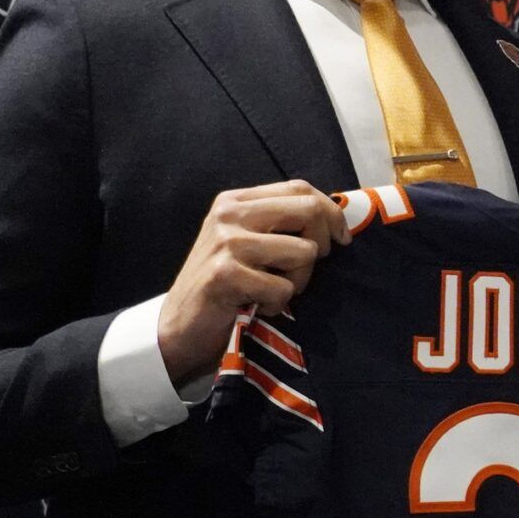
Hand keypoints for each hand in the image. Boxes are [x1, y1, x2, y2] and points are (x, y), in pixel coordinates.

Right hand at [157, 180, 348, 385]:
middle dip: (323, 244)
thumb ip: (280, 224)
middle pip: (308, 210)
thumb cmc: (224, 288)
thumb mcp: (247, 243)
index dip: (331, 212)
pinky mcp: (226, 274)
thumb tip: (334, 217)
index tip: (341, 239)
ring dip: (298, 282)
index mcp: (236, 201)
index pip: (300, 188)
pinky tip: (254, 307)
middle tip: (307, 270)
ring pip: (304, 252)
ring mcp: (226, 242)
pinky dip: (277, 304)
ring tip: (271, 292)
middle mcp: (229, 214)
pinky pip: (284, 288)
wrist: (177, 329)